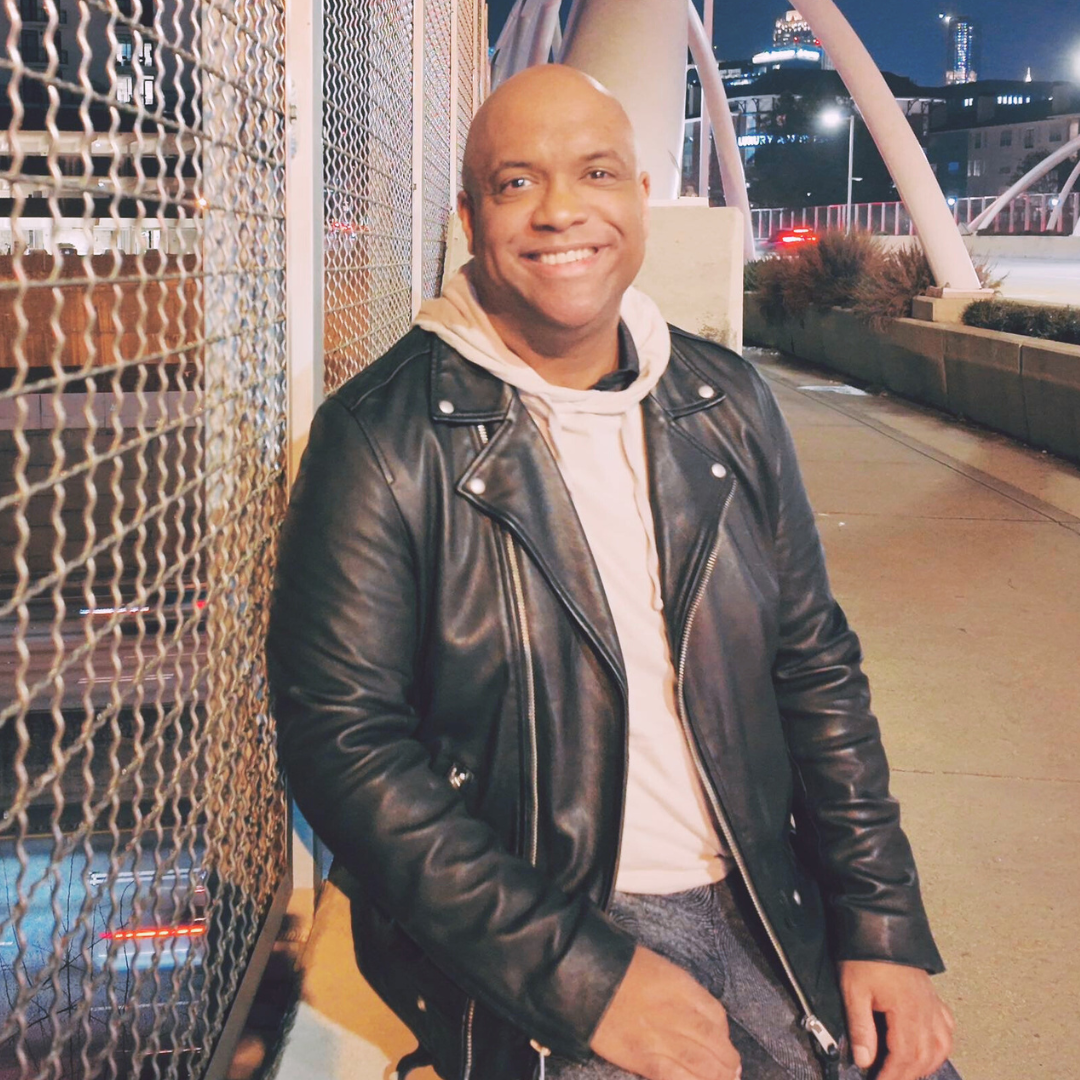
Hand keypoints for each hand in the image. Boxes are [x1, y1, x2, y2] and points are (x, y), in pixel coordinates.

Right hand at [590, 945, 740, 1079]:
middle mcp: (677, 1011)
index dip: (723, 1033)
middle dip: (727, 1061)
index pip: (715, 1014)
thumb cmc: (615, 967)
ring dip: (717, 1077)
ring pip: (702, 1064)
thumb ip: (677, 990)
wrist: (581, 976)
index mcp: (680, 985)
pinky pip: (675, 1077)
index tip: (722, 1042)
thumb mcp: (656, 967)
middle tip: (731, 1072)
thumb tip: (694, 1014)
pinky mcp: (643, 1058)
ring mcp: (661, 1037)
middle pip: (714, 1042)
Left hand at [839, 960, 953, 1079]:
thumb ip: (860, 1028)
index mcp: (907, 1012)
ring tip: (905, 1072)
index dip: (892, 1076)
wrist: (879, 925)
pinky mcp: (933, 997)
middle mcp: (926, 1012)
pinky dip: (940, 1047)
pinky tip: (929, 1052)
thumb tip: (863, 1061)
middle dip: (906, 1075)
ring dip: (924, 1065)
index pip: (904, 1057)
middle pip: (923, 1057)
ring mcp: (933, 1005)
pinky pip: (946, 1030)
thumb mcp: (854, 991)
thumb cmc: (864, 957)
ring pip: (940, 1047)